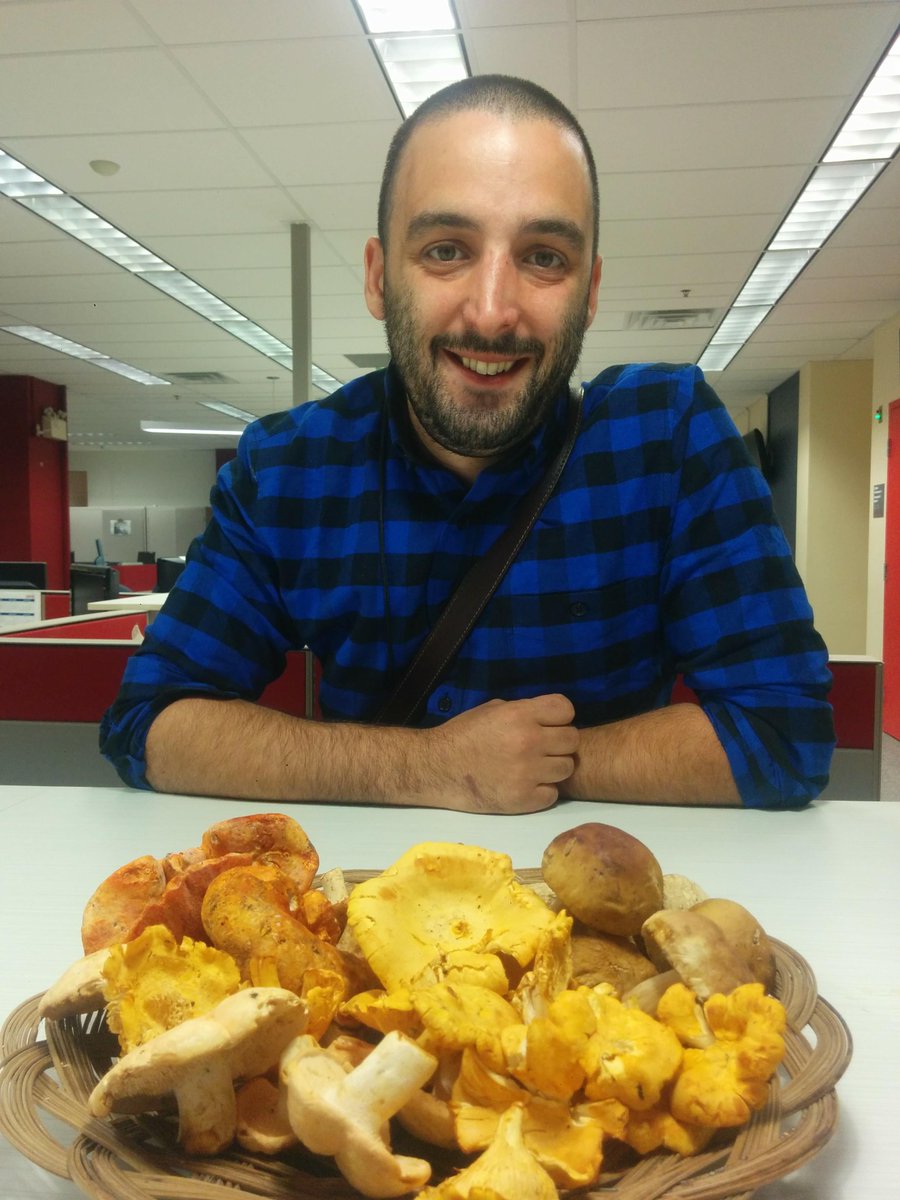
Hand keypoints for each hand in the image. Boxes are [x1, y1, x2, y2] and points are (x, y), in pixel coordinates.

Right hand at [420, 694, 577, 812]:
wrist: (436, 769)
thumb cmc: (462, 735)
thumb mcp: (493, 710)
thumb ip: (524, 711)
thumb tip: (549, 719)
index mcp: (519, 715)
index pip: (566, 709)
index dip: (559, 716)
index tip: (548, 724)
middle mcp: (529, 741)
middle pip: (572, 740)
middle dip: (559, 742)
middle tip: (542, 748)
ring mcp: (528, 773)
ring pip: (566, 768)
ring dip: (553, 768)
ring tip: (533, 768)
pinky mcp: (523, 800)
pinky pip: (553, 794)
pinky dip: (542, 791)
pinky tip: (524, 785)